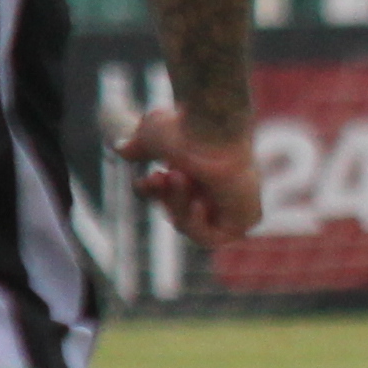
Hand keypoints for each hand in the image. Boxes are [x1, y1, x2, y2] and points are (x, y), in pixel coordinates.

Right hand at [118, 103, 260, 248]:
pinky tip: (199, 202)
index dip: (155, 194)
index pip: (174, 196)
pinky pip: (211, 239)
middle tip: (163, 176)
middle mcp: (221, 188)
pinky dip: (197, 224)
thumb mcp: (151, 136)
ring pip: (190, 224)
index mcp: (203, 170)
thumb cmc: (183, 128)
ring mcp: (234, 204)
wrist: (210, 130)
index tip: (146, 182)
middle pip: (179, 213)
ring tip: (182, 178)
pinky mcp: (246, 218)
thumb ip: (138, 146)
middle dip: (167, 198)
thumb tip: (120, 149)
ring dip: (178, 204)